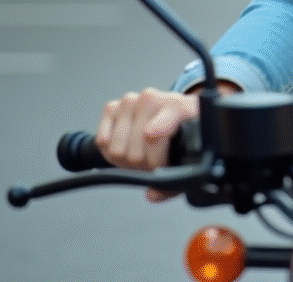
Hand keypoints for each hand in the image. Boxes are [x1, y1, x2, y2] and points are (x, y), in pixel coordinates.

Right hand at [95, 87, 199, 201]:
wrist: (178, 111)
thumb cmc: (185, 130)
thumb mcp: (191, 151)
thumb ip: (175, 180)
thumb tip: (153, 194)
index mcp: (176, 106)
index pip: (153, 135)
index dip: (154, 160)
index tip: (160, 168)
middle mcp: (151, 99)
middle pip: (133, 152)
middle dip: (142, 165)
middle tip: (152, 163)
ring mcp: (130, 101)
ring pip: (115, 148)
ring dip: (126, 160)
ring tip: (141, 155)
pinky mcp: (112, 106)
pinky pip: (101, 141)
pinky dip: (111, 151)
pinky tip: (128, 146)